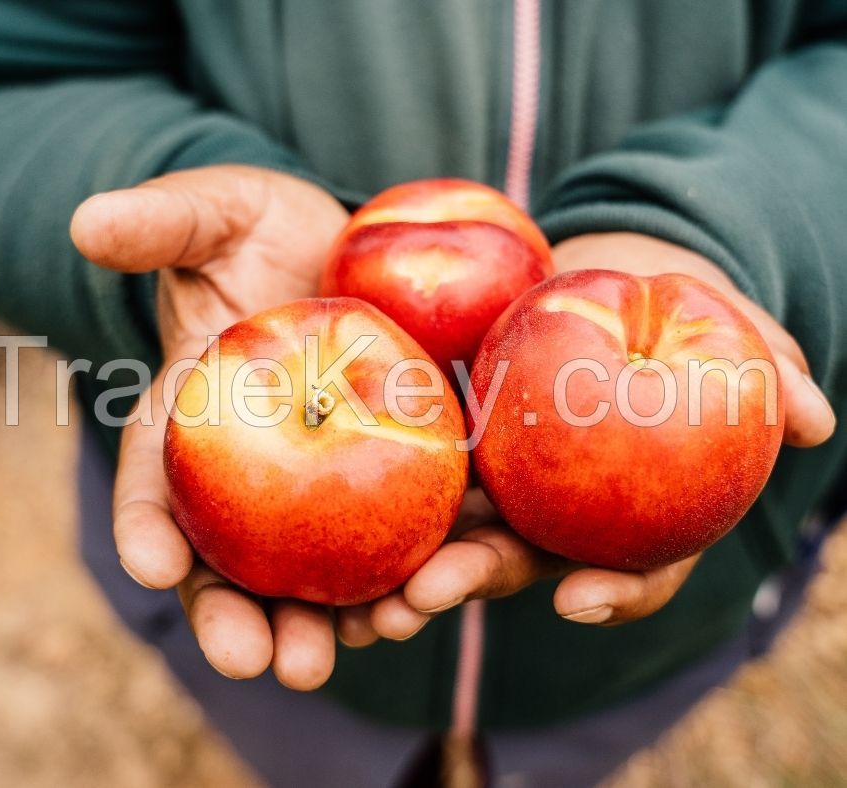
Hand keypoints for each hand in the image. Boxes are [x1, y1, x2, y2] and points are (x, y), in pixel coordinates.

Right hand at [71, 165, 348, 688]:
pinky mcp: (387, 475)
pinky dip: (400, 574)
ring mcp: (317, 481)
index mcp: (191, 416)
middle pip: (228, 557)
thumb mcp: (214, 213)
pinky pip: (391, 535)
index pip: (153, 479)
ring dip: (318, 623)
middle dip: (233, 616)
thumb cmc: (262, 231)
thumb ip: (161, 222)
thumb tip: (87, 223)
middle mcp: (247, 469)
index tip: (150, 567)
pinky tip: (417, 601)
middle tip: (254, 658)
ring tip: (331, 658)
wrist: (344, 247)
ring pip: (307, 571)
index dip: (145, 525)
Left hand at [335, 232, 836, 644]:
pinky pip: (407, 465)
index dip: (615, 590)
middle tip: (422, 598)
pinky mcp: (447, 436)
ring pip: (451, 531)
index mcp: (632, 506)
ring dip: (404, 564)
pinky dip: (373, 490)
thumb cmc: (674, 302)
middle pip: (518, 561)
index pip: (635, 568)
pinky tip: (330, 504)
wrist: (605, 266)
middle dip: (471, 583)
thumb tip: (815, 419)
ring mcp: (499, 478)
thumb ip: (766, 367)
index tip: (579, 597)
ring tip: (359, 585)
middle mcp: (560, 508)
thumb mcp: (725, 321)